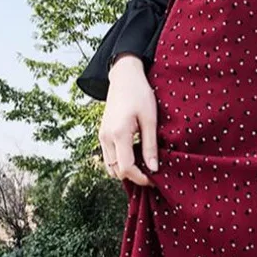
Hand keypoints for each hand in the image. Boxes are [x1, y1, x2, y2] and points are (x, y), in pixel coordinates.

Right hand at [98, 54, 158, 185]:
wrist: (124, 77)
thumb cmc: (139, 94)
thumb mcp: (150, 120)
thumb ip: (150, 146)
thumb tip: (154, 168)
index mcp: (119, 134)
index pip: (126, 168)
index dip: (140, 178)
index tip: (154, 179)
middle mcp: (106, 137)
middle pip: (116, 171)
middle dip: (133, 176)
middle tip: (150, 174)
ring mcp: (102, 136)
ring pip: (110, 166)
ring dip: (125, 171)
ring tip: (143, 166)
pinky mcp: (102, 134)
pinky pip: (108, 157)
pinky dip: (119, 162)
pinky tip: (135, 157)